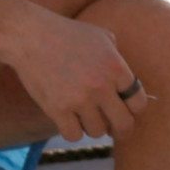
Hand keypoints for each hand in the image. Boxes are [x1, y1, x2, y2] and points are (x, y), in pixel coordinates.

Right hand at [10, 7, 148, 142]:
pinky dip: (72, 130)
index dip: (133, 110)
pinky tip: (68, 118)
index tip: (125, 111)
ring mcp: (79, 99)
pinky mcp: (58, 109)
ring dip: (92, 125)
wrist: (30, 35)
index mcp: (115, 66)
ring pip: (97, 132)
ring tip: (83, 113)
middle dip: (120, 129)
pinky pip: (74, 135)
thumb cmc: (65, 33)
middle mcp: (101, 85)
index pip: (139, 103)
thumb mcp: (100, 36)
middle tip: (113, 128)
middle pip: (124, 124)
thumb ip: (118, 58)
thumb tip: (129, 84)